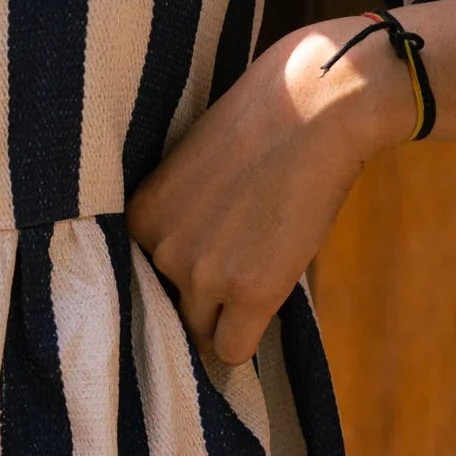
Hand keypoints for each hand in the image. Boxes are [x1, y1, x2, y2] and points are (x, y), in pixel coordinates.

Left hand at [125, 18, 415, 365]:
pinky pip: (233, 350)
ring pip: (202, 333)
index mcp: (140, 218)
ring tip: (260, 274)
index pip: (143, 280)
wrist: (316, 105)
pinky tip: (264, 314)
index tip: (205, 268)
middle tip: (240, 270)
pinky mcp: (250, 290)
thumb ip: (181, 217)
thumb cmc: (263, 120)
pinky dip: (246, 341)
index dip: (177, 277)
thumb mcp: (193, 166)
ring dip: (227, 317)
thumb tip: (189, 266)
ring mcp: (201, 274)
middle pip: (171, 309)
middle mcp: (159, 250)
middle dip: (202, 298)